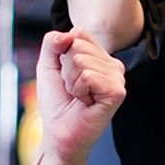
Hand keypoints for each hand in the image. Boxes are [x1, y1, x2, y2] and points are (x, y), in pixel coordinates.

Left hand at [35, 29, 126, 161]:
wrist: (59, 132)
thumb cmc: (57, 101)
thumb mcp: (47, 65)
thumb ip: (52, 42)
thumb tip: (68, 34)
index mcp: (100, 56)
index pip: (79, 32)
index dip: (63, 53)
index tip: (66, 75)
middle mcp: (112, 64)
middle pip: (77, 45)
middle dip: (66, 69)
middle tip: (73, 89)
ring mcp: (117, 78)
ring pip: (81, 60)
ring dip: (71, 82)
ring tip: (79, 97)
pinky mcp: (117, 92)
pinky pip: (88, 76)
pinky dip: (78, 90)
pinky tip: (86, 102)